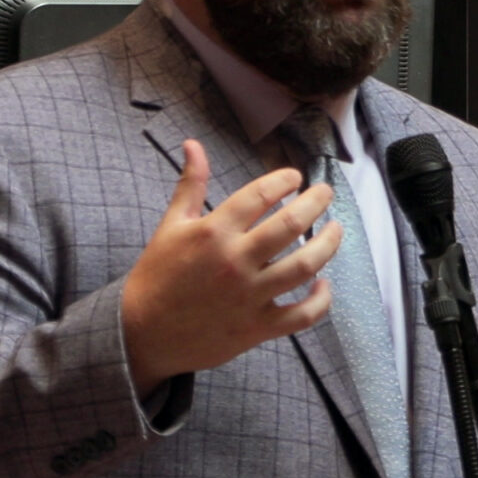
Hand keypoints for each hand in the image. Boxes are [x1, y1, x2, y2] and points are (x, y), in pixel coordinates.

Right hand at [122, 139, 341, 395]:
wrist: (141, 333)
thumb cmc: (157, 276)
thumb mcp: (171, 225)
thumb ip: (190, 184)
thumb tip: (193, 144)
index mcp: (214, 232)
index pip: (260, 194)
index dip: (284, 180)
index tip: (295, 178)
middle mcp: (235, 261)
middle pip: (290, 225)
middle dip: (315, 203)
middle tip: (325, 193)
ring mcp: (249, 296)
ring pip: (304, 266)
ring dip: (328, 244)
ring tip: (336, 229)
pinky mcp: (257, 328)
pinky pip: (302, 315)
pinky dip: (320, 300)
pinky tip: (323, 284)